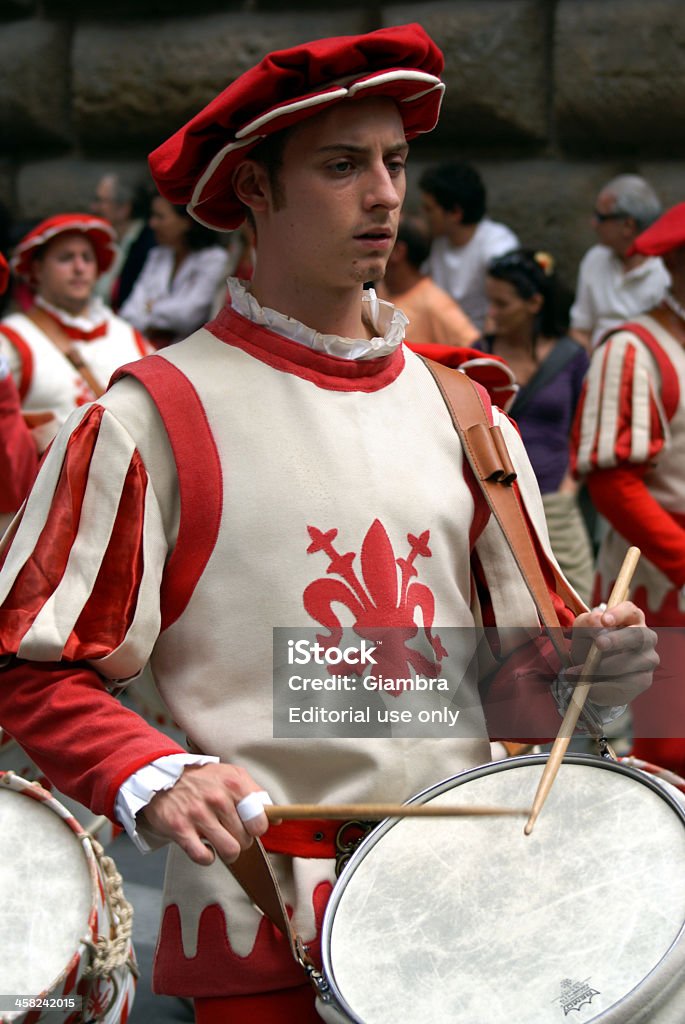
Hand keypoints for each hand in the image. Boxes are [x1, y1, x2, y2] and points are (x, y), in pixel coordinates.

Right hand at [138, 762, 268, 865]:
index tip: (252, 827)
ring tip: (222, 843)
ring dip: (229, 852)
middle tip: (232, 833)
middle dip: (242, 840)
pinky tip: (206, 848)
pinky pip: (203, 857)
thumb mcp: (232, 775)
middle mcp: (217, 798)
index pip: (260, 819)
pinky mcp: (180, 829)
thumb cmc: (202, 779)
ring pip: (230, 850)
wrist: (163, 775)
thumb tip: (277, 817)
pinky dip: (207, 858)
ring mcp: (198, 814)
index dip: (258, 828)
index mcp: (234, 784)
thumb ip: (255, 794)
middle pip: (246, 838)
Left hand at [569, 601, 657, 705]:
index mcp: (631, 618)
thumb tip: (597, 621)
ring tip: (583, 672)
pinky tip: (591, 685)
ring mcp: (648, 658)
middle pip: (639, 635)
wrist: (590, 673)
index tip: (604, 620)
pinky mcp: (644, 679)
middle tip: (599, 644)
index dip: (619, 613)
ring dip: (605, 667)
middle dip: (618, 639)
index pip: (630, 610)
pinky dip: (606, 685)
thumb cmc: (589, 644)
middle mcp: (645, 636)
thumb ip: (587, 622)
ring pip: (633, 662)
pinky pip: (628, 683)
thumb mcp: (582, 630)